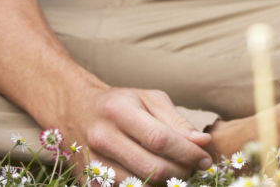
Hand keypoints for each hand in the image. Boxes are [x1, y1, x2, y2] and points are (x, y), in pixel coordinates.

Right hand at [60, 83, 212, 181]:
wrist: (74, 110)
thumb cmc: (121, 103)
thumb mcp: (150, 100)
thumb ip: (177, 122)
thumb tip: (203, 143)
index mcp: (119, 111)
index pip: (160, 139)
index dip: (187, 152)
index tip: (206, 158)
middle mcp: (102, 137)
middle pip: (151, 166)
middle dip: (181, 171)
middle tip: (194, 168)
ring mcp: (92, 162)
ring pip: (139, 185)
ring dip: (166, 183)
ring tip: (177, 172)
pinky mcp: (88, 179)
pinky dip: (146, 186)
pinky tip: (157, 178)